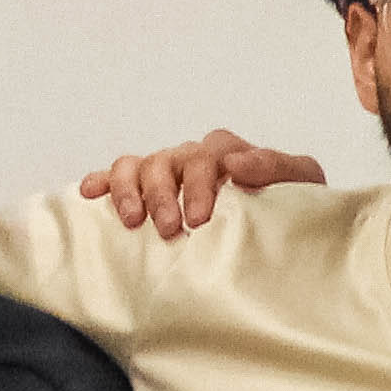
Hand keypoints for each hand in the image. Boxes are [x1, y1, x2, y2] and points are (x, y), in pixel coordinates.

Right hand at [78, 130, 325, 235]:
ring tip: (133, 221)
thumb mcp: (301, 185)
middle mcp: (193, 159)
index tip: (200, 218)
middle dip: (165, 194)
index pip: (210, 153)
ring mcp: (167, 173)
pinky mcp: (144, 191)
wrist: (282, 237)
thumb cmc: (289, 210)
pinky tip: (90, 194)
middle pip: (169, 161)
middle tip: (170, 229)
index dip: (202, 183)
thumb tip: (237, 165)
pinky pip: (115, 175)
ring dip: (132, 191)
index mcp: (229, 154)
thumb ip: (278, 168)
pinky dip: (100, 181)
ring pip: (139, 165)